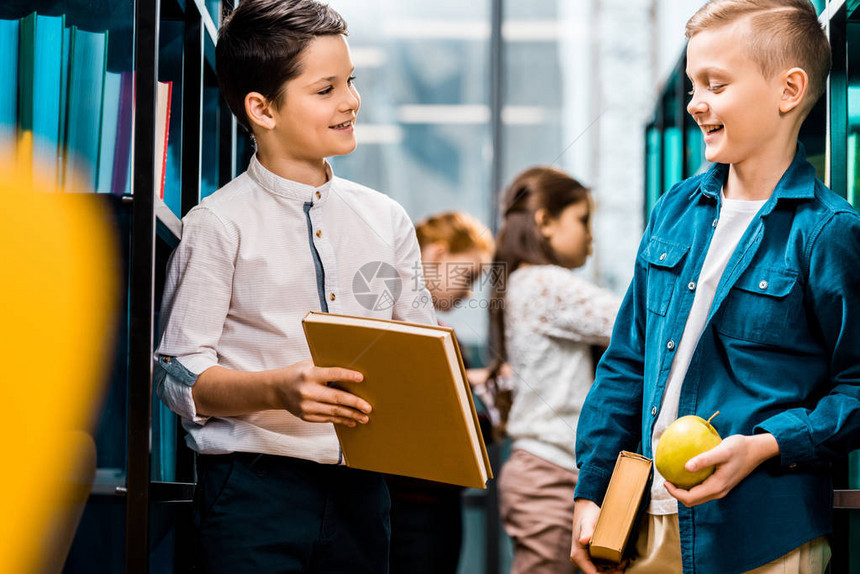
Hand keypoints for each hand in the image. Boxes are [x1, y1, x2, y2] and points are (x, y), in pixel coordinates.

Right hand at [273, 359, 370, 426]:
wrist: (277, 389)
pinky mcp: (306, 416)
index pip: (332, 374)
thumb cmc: (298, 374)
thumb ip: (326, 367)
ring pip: (333, 412)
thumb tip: (350, 369)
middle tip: (368, 408)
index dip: (347, 376)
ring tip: (364, 417)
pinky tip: (351, 421)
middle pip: (336, 397)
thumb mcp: (309, 364)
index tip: (361, 378)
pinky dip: (341, 420)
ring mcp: (306, 406)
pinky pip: (327, 419)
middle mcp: (307, 391)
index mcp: (309, 375)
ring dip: (351, 415)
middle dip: (354, 403)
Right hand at [570, 499, 625, 573]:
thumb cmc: (586, 515)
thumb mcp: (586, 522)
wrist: (587, 508)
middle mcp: (582, 560)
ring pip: (603, 572)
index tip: (620, 570)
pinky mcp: (594, 556)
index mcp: (578, 556)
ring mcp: (588, 558)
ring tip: (625, 560)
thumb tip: (583, 540)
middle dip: (613, 573)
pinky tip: (622, 558)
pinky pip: (604, 566)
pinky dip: (614, 565)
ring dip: (615, 570)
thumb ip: (586, 531)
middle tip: (625, 563)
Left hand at [664, 433, 778, 506]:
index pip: (690, 498)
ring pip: (697, 496)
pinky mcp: (721, 483)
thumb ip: (704, 459)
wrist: (757, 450)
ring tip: (674, 476)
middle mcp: (718, 491)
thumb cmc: (740, 448)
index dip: (675, 493)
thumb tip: (686, 467)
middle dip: (677, 494)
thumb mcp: (721, 451)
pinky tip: (686, 471)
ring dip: (683, 490)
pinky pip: (702, 488)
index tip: (665, 481)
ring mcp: (720, 489)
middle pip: (692, 501)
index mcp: (717, 487)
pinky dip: (691, 484)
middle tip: (667, 479)